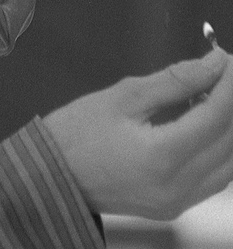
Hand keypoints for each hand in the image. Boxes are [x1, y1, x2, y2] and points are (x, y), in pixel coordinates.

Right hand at [43, 49, 232, 219]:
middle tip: (222, 70)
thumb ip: (174, 80)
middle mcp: (179, 187)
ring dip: (228, 126)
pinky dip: (218, 147)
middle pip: (229, 142)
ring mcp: (179, 202)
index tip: (226, 58)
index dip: (228, 83)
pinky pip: (215, 177)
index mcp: (163, 156)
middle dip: (231, 101)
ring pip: (228, 163)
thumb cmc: (78, 131)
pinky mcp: (175, 207)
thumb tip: (214, 63)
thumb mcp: (123, 96)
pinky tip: (204, 122)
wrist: (49, 176)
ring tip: (214, 93)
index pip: (217, 116)